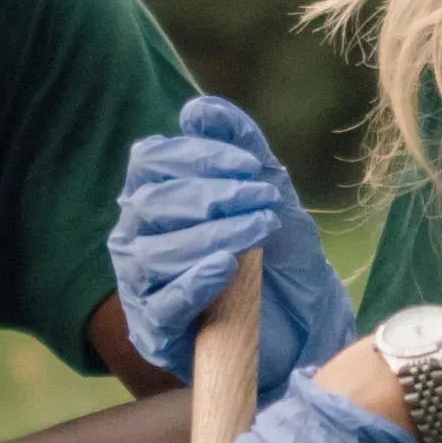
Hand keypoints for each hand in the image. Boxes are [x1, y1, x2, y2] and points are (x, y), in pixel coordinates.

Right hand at [110, 95, 356, 399]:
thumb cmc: (279, 253)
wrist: (306, 324)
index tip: (250, 164)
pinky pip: (161, 305)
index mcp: (153, 196)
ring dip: (209, 236)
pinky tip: (224, 267)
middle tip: (261, 199)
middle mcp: (136, 238)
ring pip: (153, 254)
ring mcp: (141, 287)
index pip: (150, 160)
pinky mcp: (155, 333)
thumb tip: (199, 110)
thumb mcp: (270, 191)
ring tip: (256, 231)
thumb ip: (241, 145)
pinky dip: (192, 282)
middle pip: (150, 204)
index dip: (197, 156)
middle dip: (210, 196)